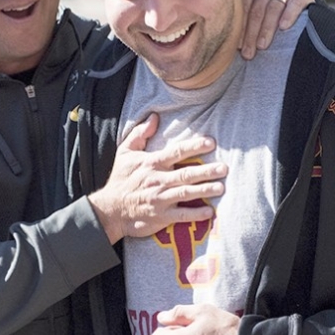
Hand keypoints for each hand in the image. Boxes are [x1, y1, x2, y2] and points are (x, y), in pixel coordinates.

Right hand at [89, 114, 226, 242]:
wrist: (110, 210)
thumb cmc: (120, 180)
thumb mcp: (125, 152)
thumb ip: (140, 134)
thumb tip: (154, 117)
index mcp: (151, 163)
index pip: (176, 152)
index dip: (194, 146)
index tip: (210, 142)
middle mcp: (157, 180)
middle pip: (186, 173)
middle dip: (206, 171)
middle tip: (224, 168)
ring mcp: (160, 199)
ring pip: (186, 193)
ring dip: (205, 190)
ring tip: (221, 187)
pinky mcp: (161, 217)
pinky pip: (181, 215)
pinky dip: (195, 214)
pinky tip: (209, 212)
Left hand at [239, 0, 313, 59]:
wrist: (297, 7)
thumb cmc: (268, 15)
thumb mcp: (253, 12)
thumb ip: (240, 18)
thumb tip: (223, 42)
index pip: (243, 5)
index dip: (239, 27)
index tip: (237, 47)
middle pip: (257, 9)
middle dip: (251, 33)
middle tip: (248, 53)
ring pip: (274, 8)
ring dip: (267, 29)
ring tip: (262, 46)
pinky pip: (294, 4)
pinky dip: (288, 15)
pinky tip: (283, 27)